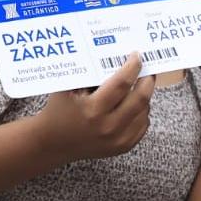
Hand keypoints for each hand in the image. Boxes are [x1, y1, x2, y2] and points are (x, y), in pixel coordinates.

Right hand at [33, 52, 154, 162]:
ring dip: (145, 96)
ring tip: (140, 84)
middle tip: (147, 70)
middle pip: (140, 98)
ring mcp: (117, 139)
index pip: (122, 83)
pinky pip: (142, 125)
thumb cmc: (59, 110)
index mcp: (92, 109)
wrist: (53, 143)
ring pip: (144, 111)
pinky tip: (135, 103)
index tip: (137, 56)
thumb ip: (88, 72)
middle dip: (147, 80)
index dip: (133, 67)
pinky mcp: (123, 147)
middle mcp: (107, 126)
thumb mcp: (68, 88)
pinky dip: (142, 112)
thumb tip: (113, 53)